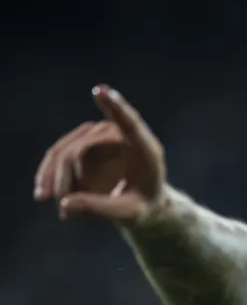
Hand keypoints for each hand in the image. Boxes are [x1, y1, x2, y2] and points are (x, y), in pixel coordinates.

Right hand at [34, 86, 166, 223]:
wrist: (143, 203)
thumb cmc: (144, 208)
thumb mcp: (128, 214)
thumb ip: (101, 208)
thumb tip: (65, 205)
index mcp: (146, 151)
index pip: (130, 124)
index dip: (115, 107)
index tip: (101, 90)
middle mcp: (124, 136)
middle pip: (80, 150)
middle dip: (65, 181)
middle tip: (63, 210)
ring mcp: (104, 135)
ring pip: (65, 151)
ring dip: (57, 181)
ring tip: (62, 210)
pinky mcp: (87, 140)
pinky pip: (59, 153)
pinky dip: (49, 175)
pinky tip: (43, 194)